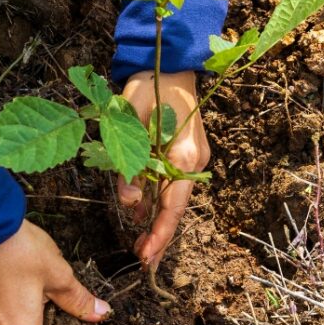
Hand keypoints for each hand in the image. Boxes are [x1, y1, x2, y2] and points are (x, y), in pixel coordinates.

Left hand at [119, 71, 210, 269]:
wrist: (171, 63)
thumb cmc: (149, 85)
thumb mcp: (129, 119)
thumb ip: (128, 162)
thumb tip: (130, 202)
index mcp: (185, 153)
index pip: (173, 204)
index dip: (160, 233)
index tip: (146, 256)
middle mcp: (195, 161)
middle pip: (177, 208)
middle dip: (160, 236)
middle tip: (143, 261)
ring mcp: (194, 158)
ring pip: (174, 198)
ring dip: (158, 221)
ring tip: (142, 246)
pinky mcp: (187, 155)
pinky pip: (172, 185)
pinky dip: (159, 203)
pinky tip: (145, 216)